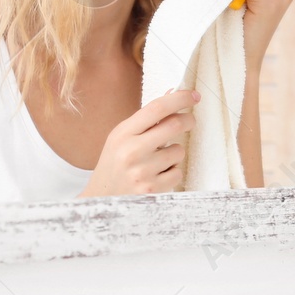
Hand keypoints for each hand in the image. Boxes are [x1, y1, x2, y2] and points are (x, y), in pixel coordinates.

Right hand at [80, 88, 197, 196]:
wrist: (102, 199)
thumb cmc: (114, 164)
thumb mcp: (122, 137)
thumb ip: (146, 120)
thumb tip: (172, 95)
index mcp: (123, 134)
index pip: (156, 108)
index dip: (179, 99)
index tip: (193, 95)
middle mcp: (132, 151)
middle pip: (174, 125)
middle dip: (188, 120)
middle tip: (190, 120)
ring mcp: (142, 172)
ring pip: (178, 151)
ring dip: (174, 153)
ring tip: (157, 160)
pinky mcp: (152, 190)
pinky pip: (177, 172)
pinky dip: (172, 172)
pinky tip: (156, 175)